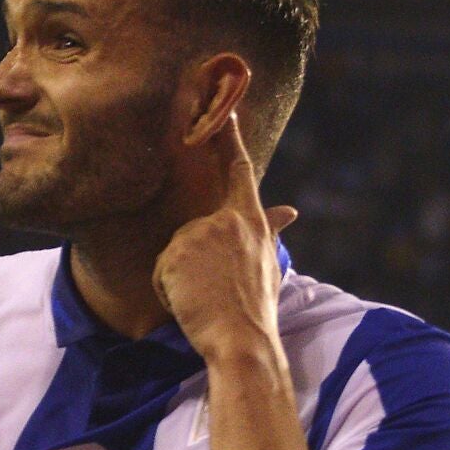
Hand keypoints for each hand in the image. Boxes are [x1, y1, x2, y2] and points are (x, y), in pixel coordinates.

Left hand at [153, 117, 296, 362]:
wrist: (242, 341)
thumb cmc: (256, 309)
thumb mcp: (269, 266)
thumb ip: (270, 233)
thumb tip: (288, 210)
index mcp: (251, 221)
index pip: (239, 171)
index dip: (230, 138)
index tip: (224, 109)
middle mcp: (226, 220)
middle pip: (193, 231)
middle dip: (194, 265)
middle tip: (214, 292)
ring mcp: (200, 234)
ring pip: (175, 254)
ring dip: (181, 279)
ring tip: (205, 299)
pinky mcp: (177, 252)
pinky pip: (160, 272)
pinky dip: (168, 292)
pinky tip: (189, 303)